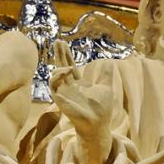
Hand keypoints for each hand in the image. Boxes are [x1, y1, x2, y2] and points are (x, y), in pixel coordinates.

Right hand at [50, 41, 112, 163]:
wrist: (97, 122)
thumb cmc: (102, 108)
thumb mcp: (106, 86)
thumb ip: (106, 74)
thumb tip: (110, 61)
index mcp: (78, 83)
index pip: (70, 65)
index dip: (67, 54)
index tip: (64, 42)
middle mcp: (69, 87)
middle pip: (60, 66)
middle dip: (59, 54)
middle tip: (58, 41)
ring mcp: (63, 92)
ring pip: (54, 75)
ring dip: (59, 66)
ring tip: (68, 65)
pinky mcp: (59, 98)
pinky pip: (53, 85)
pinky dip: (58, 76)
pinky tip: (67, 70)